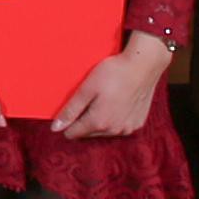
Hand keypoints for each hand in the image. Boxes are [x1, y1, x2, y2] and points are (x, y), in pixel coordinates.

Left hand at [48, 35, 176, 144]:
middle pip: (89, 133)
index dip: (68, 121)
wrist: (143, 65)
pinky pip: (120, 126)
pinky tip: (117, 101)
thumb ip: (71, 110)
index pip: (73, 133)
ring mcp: (127, 128)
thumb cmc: (113, 73)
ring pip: (105, 131)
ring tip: (105, 98)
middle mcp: (114, 131)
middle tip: (90, 98)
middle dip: (85, 120)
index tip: (72, 106)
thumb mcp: (87, 88)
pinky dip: (116, 118)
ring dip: (101, 120)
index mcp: (98, 123)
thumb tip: (55, 128)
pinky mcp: (138, 123)